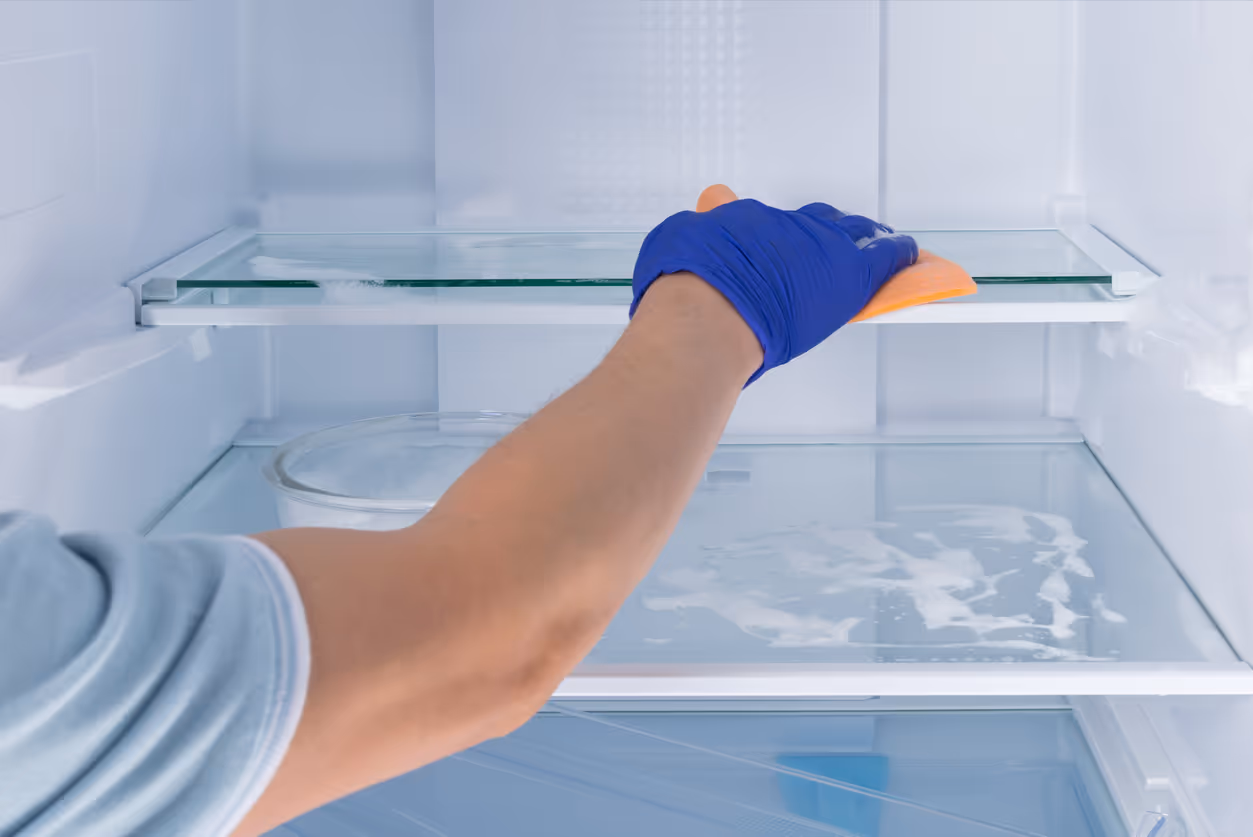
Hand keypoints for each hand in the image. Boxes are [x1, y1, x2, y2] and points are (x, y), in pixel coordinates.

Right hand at [632, 199, 917, 382]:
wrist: (703, 318)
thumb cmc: (682, 288)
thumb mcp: (680, 240)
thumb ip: (701, 225)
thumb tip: (710, 203)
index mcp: (745, 220)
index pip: (774, 227)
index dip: (784, 240)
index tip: (787, 247)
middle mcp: (785, 228)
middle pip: (820, 222)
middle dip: (831, 231)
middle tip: (841, 243)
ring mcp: (819, 248)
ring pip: (854, 236)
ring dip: (866, 242)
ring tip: (881, 247)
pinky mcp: (849, 273)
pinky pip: (887, 255)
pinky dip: (902, 255)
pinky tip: (914, 258)